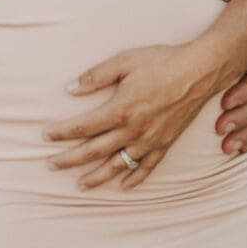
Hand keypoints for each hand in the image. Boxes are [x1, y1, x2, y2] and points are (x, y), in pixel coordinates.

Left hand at [46, 43, 216, 188]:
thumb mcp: (125, 60)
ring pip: (118, 165)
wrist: (201, 71)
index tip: (45, 135)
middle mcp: (133, 130)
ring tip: (80, 185)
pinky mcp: (165, 144)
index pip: (82, 127)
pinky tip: (123, 186)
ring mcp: (150, 140)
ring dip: (97, 177)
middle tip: (51, 165)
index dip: (61, 133)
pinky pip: (147, 167)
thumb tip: (70, 89)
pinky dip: (135, 178)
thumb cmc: (162, 62)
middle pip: (94, 151)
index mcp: (120, 109)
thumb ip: (95, 76)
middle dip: (69, 160)